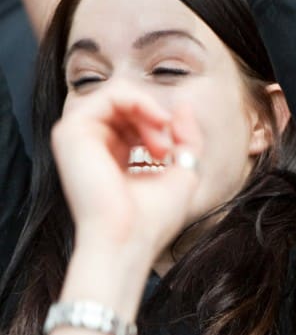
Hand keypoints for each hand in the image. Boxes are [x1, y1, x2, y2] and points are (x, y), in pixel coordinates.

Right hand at [51, 90, 201, 272]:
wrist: (126, 240)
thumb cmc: (152, 218)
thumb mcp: (183, 170)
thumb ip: (186, 137)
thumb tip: (182, 106)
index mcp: (112, 156)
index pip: (138, 120)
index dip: (163, 126)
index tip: (175, 151)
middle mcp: (92, 145)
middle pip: (129, 105)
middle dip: (156, 118)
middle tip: (167, 148)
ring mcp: (78, 138)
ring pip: (120, 95)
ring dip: (150, 112)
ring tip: (160, 144)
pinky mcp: (71, 132)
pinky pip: (109, 93)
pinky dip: (139, 102)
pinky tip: (155, 124)